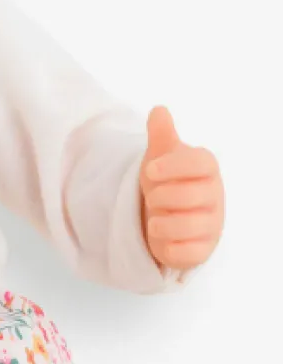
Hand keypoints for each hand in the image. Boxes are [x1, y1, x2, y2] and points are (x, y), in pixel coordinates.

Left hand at [139, 106, 223, 271]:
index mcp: (206, 168)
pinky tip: (161, 237)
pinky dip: (166, 246)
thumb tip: (159, 110)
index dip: (173, 166)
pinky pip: (185, 253)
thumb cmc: (166, 180)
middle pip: (191, 195)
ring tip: (154, 218)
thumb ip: (160, 135)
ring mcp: (211, 225)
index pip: (201, 162)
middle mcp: (214, 196)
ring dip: (161, 222)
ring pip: (188, 226)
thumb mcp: (159, 156)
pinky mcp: (202, 251)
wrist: (166, 214)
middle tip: (151, 198)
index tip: (149, 170)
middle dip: (161, 197)